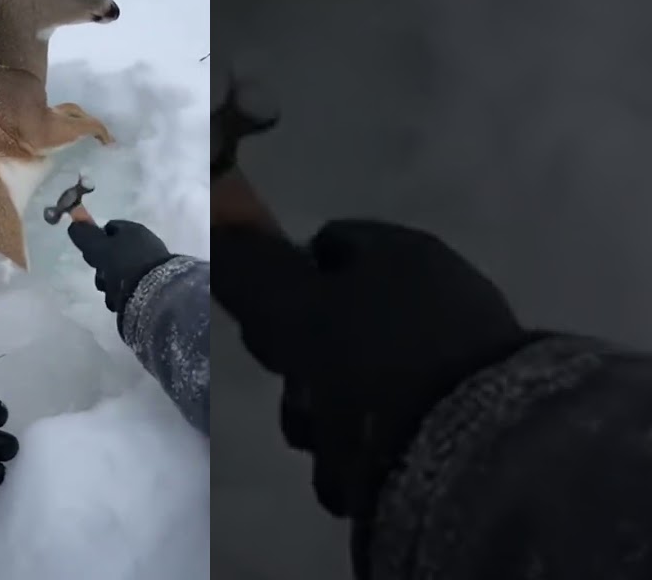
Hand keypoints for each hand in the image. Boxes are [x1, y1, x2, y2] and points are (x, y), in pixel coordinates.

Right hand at [68, 220, 173, 319]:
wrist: (157, 293)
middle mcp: (143, 244)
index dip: (95, 239)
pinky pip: (129, 286)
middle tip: (101, 275)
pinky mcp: (152, 283)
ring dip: (110, 283)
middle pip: (112, 252)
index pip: (108, 228)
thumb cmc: (126, 265)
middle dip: (101, 266)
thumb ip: (85, 236)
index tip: (89, 254)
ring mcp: (149, 264)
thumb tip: (73, 223)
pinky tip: (121, 300)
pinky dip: (122, 293)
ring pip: (118, 272)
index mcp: (133, 230)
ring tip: (112, 292)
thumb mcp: (100, 248)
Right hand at [211, 220, 529, 522]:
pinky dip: (372, 447)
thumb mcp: (295, 310)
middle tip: (300, 404)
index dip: (283, 285)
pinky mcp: (470, 414)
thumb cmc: (377, 365)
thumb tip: (217, 224)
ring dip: (331, 418)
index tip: (268, 334)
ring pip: (360, 381)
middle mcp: (435, 293)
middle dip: (304, 370)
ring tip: (332, 451)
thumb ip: (248, 270)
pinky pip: (397, 422)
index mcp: (400, 253)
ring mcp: (458, 355)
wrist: (478, 453)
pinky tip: (362, 473)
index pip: (323, 247)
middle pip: (337, 323)